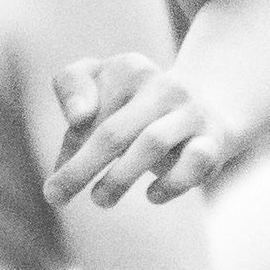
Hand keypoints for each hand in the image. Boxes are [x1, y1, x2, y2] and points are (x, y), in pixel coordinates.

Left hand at [46, 52, 228, 209]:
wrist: (209, 107)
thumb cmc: (136, 107)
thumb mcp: (101, 91)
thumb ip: (72, 96)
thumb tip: (75, 125)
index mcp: (128, 69)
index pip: (84, 104)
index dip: (68, 140)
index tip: (55, 177)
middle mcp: (161, 86)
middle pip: (112, 132)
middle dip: (81, 170)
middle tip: (57, 198)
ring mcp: (190, 112)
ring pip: (151, 144)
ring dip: (119, 179)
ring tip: (101, 200)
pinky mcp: (213, 140)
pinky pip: (195, 162)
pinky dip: (171, 184)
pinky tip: (151, 196)